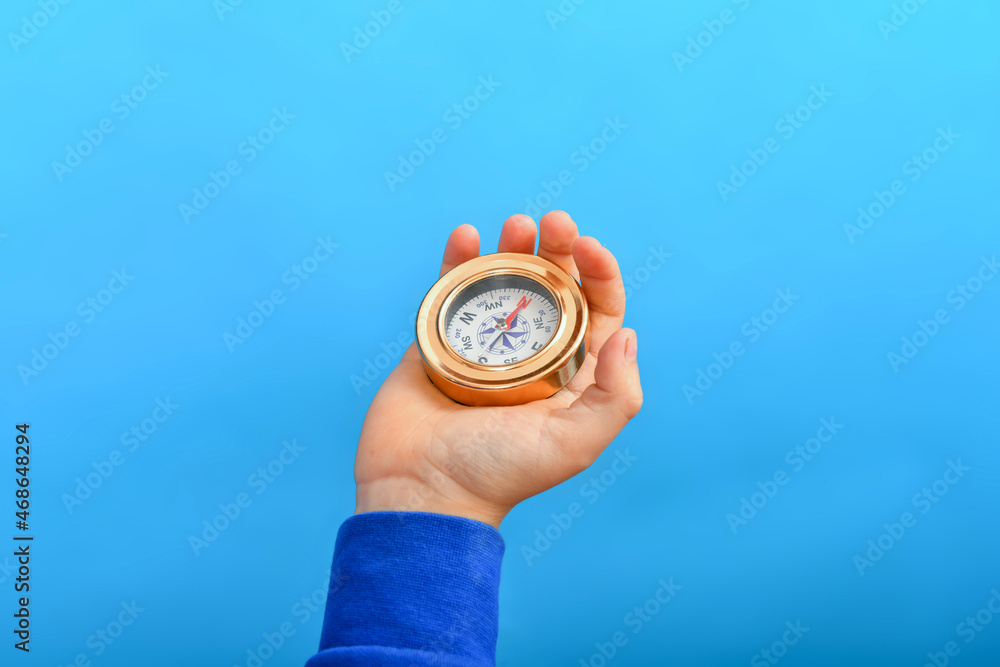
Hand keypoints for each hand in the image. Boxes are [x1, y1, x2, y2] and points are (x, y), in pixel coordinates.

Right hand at [354, 211, 642, 527]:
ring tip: (516, 224)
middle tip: (553, 223)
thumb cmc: (498, 472)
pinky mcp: (439, 339)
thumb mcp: (574, 444)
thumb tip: (628, 334)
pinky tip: (467, 234)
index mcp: (569, 375)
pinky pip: (453, 289)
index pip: (597, 312)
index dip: (600, 273)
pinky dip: (459, 258)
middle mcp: (531, 355)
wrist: (420, 489)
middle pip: (552, 287)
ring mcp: (484, 344)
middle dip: (557, 249)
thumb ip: (615, 396)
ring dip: (514, 247)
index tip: (586, 247)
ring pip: (504, 281)